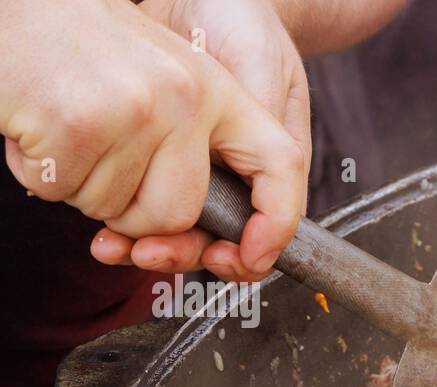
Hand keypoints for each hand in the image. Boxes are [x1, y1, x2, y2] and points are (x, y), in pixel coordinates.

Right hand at [0, 0, 305, 278]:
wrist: (13, 2)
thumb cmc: (83, 46)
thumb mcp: (167, 81)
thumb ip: (200, 150)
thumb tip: (223, 244)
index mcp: (217, 88)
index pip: (281, 166)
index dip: (274, 226)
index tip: (251, 256)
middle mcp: (185, 97)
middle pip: (177, 214)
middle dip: (133, 214)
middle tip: (103, 161)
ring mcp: (133, 110)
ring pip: (116, 212)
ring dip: (80, 187)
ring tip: (70, 127)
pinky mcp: (77, 123)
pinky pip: (60, 192)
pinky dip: (38, 171)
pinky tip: (37, 125)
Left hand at [93, 0, 312, 280]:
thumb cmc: (237, 17)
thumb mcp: (260, 63)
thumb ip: (269, 124)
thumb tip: (277, 187)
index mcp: (271, 153)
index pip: (279, 214)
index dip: (262, 245)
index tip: (238, 258)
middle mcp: (233, 168)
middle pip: (223, 236)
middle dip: (189, 252)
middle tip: (153, 253)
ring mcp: (193, 170)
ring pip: (181, 233)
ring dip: (151, 248)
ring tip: (116, 245)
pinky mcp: (150, 166)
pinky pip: (141, 211)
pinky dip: (121, 231)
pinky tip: (103, 233)